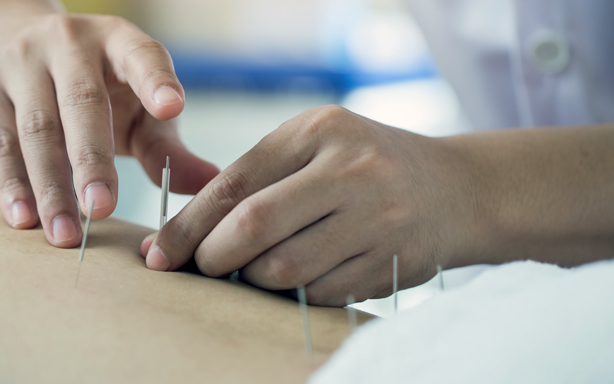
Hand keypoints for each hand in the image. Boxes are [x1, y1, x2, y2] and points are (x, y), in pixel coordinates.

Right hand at [0, 11, 218, 246]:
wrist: (2, 37)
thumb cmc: (91, 87)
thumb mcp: (134, 109)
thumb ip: (168, 148)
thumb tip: (213, 185)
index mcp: (117, 43)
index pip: (140, 55)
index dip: (156, 79)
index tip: (172, 108)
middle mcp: (68, 44)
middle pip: (82, 102)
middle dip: (92, 159)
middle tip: (103, 209)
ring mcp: (20, 62)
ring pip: (37, 129)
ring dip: (51, 186)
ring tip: (66, 235)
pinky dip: (11, 184)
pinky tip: (24, 220)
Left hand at [141, 105, 476, 305]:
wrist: (453, 189)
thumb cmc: (364, 164)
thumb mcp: (313, 145)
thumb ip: (256, 178)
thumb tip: (187, 234)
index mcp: (320, 132)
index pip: (237, 183)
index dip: (188, 226)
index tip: (159, 253)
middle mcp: (352, 172)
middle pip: (257, 228)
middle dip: (215, 257)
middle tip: (204, 267)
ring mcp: (378, 219)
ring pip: (286, 270)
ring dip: (254, 279)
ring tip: (253, 270)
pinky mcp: (392, 262)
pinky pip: (319, 294)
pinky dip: (294, 293)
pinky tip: (297, 277)